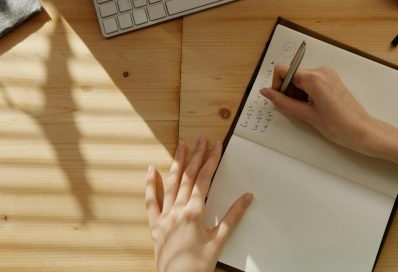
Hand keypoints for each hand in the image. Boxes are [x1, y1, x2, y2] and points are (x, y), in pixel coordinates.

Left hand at [146, 137, 252, 271]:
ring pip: (170, 183)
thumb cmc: (198, 266)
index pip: (204, 179)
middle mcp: (177, 211)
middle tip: (202, 139)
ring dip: (177, 163)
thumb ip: (232, 217)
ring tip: (181, 145)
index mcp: (194, 213)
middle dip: (196, 156)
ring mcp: (164, 217)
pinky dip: (151, 185)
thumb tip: (246, 197)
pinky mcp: (155, 226)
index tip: (216, 145)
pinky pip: (151, 201)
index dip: (211, 160)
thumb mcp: (219, 241)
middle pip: (188, 176)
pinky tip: (151, 170)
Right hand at [260, 64, 397, 172]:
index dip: (277, 85)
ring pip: (300, 78)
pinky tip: (314, 107)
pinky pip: (311, 81)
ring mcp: (328, 73)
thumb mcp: (306, 116)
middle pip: (291, 74)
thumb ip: (283, 102)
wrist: (362, 131)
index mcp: (314, 77)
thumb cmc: (339, 126)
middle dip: (289, 91)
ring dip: (298, 93)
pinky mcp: (331, 79)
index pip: (283, 69)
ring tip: (308, 110)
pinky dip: (307, 93)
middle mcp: (321, 70)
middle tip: (298, 110)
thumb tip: (266, 93)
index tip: (280, 100)